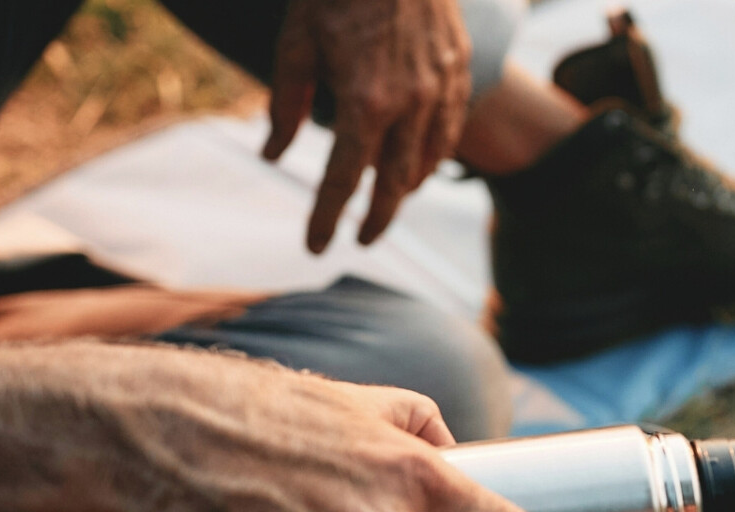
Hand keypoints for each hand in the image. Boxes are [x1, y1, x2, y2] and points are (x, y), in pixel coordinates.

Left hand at [265, 0, 472, 252]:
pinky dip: (433, 157)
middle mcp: (410, 104)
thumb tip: (274, 153)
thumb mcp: (296, 40)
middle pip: (394, 185)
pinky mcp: (460, 71)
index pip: (344, 179)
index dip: (326, 218)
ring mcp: (442, 89)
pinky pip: (450, 131)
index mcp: (365, 100)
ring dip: (404, 190)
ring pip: (428, 162)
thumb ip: (286, 102)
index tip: (315, 246)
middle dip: (376, 220)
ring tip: (386, 203)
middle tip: (361, 241)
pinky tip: (417, 166)